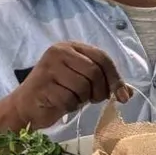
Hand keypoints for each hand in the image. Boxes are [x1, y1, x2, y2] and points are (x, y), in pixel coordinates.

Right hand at [0, 42, 130, 131]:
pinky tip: (61, 103)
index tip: (122, 96)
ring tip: (72, 99)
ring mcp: (49, 67)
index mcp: (71, 47)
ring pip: (83, 87)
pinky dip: (70, 107)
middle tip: (93, 100)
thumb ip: (104, 84)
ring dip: (83, 100)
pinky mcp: (43, 84)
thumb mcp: (84, 84)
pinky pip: (70, 99)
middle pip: (94, 72)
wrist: (27, 106)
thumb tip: (128, 93)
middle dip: (99, 92)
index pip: (102, 58)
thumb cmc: (58, 93)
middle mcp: (59, 52)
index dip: (115, 78)